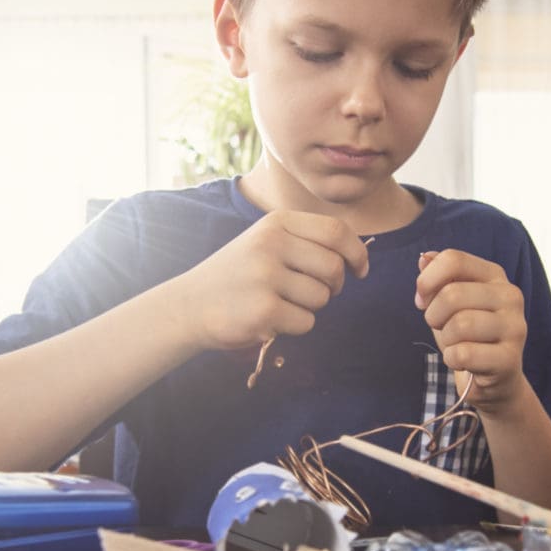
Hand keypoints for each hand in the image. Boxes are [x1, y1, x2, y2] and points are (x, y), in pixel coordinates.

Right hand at [166, 211, 369, 353]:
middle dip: (334, 287)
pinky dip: (295, 326)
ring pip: (322, 298)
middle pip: (334, 268)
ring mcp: (266, 277)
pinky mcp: (264, 310)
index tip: (360, 270)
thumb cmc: (237, 276)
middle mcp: (271, 244)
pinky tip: (269, 319)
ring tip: (280, 303)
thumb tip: (355, 253)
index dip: (357, 252)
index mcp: (276, 223)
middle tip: (316, 293)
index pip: (336, 231)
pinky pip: (306, 322)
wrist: (189, 305)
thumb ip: (305, 241)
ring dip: (310, 308)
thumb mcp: (265, 242)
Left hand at [417, 249, 531, 409]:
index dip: (427, 281)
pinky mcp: (510, 358)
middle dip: (434, 315)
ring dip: (446, 340)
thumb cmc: (469, 337)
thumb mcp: (449, 304)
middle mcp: (511, 296)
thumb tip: (424, 259)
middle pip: (452, 294)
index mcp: (495, 276)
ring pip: (459, 324)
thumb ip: (438, 279)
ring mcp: (515, 327)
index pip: (454, 260)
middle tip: (441, 327)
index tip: (422, 300)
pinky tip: (463, 362)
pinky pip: (463, 354)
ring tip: (455, 345)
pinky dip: (452, 360)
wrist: (495, 379)